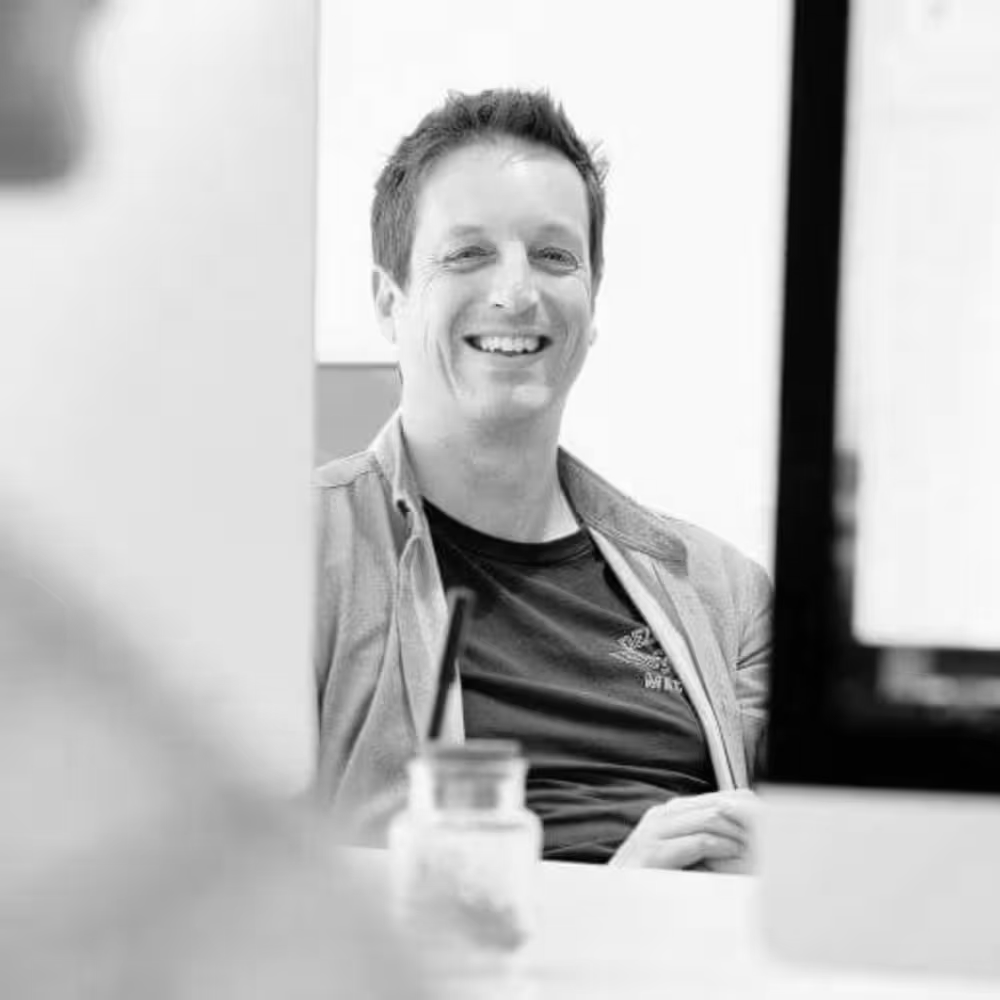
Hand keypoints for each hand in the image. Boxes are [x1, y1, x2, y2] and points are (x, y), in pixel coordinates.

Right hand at [609, 790, 757, 872]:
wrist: (610, 903)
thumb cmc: (648, 883)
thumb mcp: (678, 856)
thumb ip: (700, 841)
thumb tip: (740, 837)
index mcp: (668, 813)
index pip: (717, 799)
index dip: (746, 811)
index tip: (768, 827)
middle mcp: (660, 815)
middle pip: (717, 804)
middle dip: (746, 820)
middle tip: (769, 835)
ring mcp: (654, 831)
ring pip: (710, 818)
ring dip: (737, 834)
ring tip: (756, 848)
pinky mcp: (654, 852)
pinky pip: (698, 841)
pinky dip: (722, 848)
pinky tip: (735, 857)